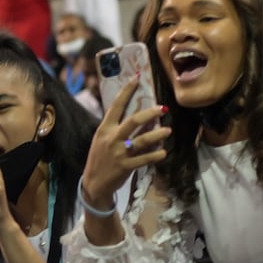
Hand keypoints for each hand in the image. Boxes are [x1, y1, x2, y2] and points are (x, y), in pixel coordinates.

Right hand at [82, 80, 169, 205]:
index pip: (116, 106)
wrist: (94, 184)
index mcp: (104, 129)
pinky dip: (155, 155)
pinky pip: (144, 159)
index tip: (136, 78)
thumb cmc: (100, 159)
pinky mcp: (125, 166)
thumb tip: (134, 115)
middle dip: (150, 113)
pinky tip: (163, 153)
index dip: (126, 91)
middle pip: (133, 121)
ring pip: (141, 140)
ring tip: (168, 131)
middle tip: (163, 108)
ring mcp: (118, 153)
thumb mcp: (102, 140)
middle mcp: (111, 138)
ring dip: (157, 134)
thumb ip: (115, 128)